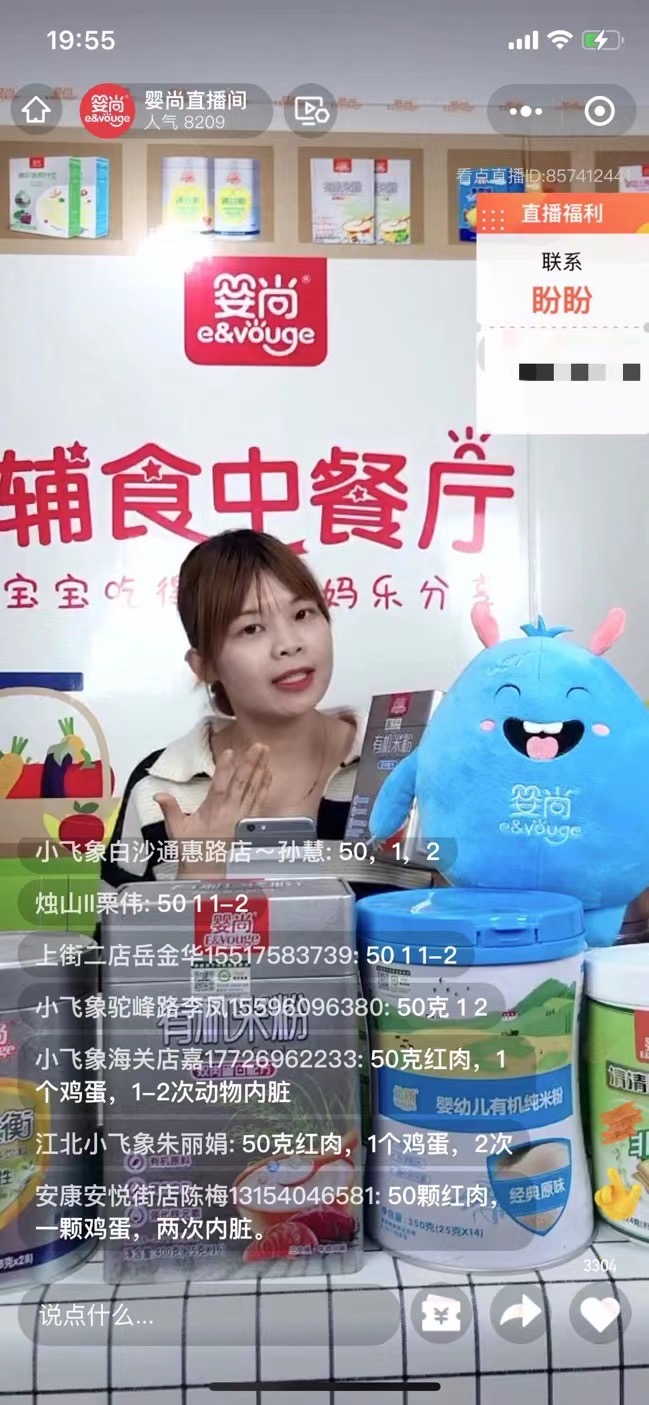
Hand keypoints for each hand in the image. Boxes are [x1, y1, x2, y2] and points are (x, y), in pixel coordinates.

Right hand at [153, 743, 271, 859]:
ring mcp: (242, 815)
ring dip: (261, 769)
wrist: (207, 868)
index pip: (220, 785)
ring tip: (266, 752)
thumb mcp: (177, 828)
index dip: (225, 768)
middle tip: (259, 745)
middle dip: (251, 762)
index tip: (230, 752)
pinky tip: (269, 772)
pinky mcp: (248, 820)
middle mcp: (230, 811)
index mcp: (213, 810)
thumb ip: (169, 809)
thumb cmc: (192, 846)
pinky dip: (265, 785)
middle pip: (242, 783)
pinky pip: (259, 799)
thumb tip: (158, 794)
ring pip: (254, 788)